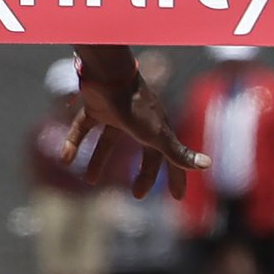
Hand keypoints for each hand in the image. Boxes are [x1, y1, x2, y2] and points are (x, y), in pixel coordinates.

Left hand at [65, 51, 205, 198]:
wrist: (109, 75)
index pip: (171, 159)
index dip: (176, 177)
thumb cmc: (136, 106)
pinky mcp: (95, 108)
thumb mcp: (157, 134)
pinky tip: (65, 159)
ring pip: (108, 142)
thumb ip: (177, 153)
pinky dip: (73, 143)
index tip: (177, 197)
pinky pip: (83, 129)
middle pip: (144, 152)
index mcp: (158, 130)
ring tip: (89, 181)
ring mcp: (116, 115)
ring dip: (99, 161)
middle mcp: (139, 123)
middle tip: (137, 195)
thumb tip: (208, 166)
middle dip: (143, 174)